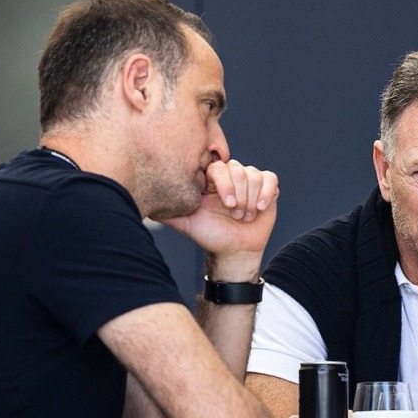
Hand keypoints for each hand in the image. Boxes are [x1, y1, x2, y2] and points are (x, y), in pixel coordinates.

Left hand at [158, 159, 278, 258]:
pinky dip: (266, 193)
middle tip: (233, 213)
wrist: (235, 251)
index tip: (223, 204)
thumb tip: (147, 205)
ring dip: (250, 199)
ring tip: (245, 216)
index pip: (218, 166)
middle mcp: (231, 177)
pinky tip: (260, 208)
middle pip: (238, 170)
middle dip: (238, 195)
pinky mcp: (267, 188)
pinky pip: (270, 179)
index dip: (223, 184)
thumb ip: (168, 213)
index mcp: (213, 180)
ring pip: (254, 176)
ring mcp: (250, 181)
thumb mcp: (187, 224)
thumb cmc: (211, 236)